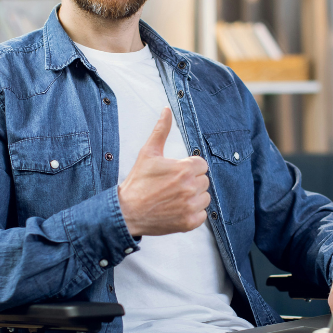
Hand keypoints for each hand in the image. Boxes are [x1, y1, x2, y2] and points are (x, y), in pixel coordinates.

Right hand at [118, 107, 210, 235]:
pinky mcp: (189, 222)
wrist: (127, 212)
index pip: (201, 164)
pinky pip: (202, 214)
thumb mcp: (148, 153)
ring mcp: (190, 206)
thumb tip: (167, 110)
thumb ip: (161, 130)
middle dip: (191, 182)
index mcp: (184, 169)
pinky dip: (192, 213)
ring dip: (194, 197)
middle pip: (204, 180)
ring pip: (205, 197)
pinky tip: (177, 209)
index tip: (175, 173)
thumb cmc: (138, 182)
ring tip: (174, 197)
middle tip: (172, 186)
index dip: (188, 168)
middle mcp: (190, 187)